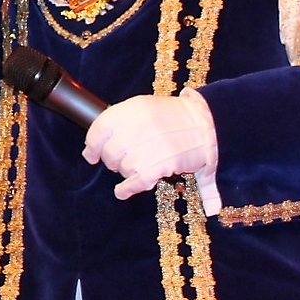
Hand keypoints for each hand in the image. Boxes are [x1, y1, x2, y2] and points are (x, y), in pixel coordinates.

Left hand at [82, 90, 217, 200]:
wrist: (207, 123)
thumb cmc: (174, 117)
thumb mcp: (145, 108)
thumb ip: (119, 124)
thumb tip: (91, 151)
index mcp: (131, 109)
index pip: (98, 130)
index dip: (92, 146)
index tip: (92, 155)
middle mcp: (137, 127)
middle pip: (109, 153)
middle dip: (114, 161)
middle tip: (126, 159)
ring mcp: (148, 147)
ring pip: (122, 169)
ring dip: (127, 172)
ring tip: (141, 166)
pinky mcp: (160, 165)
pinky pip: (134, 182)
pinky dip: (126, 190)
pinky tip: (123, 191)